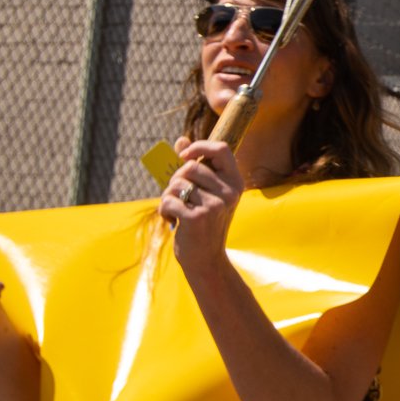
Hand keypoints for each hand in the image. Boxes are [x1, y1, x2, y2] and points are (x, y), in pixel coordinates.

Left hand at [162, 136, 245, 276]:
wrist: (206, 259)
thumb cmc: (204, 223)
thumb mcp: (205, 193)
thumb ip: (195, 166)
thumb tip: (181, 140)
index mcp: (235, 182)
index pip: (221, 149)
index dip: (200, 146)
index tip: (184, 156)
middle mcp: (229, 192)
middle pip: (190, 167)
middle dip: (176, 179)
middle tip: (178, 196)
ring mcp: (214, 205)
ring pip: (176, 184)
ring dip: (168, 196)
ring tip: (176, 211)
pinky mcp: (197, 217)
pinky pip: (168, 201)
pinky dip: (164, 210)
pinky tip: (173, 222)